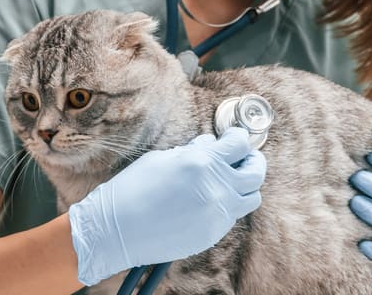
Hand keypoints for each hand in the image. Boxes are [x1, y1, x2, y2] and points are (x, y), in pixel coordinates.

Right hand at [68, 127, 265, 285]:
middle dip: (252, 160)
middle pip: (256, 171)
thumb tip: (211, 145)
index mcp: (202, 163)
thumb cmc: (133, 189)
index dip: (239, 137)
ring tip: (231, 181)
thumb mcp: (162, 159)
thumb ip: (193, 151)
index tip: (234, 138)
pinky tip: (210, 200)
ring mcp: (217, 213)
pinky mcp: (212, 233)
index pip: (240, 144)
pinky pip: (232, 216)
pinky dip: (228, 205)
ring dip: (245, 186)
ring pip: (252, 197)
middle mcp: (216, 188)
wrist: (116, 229)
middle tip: (244, 158)